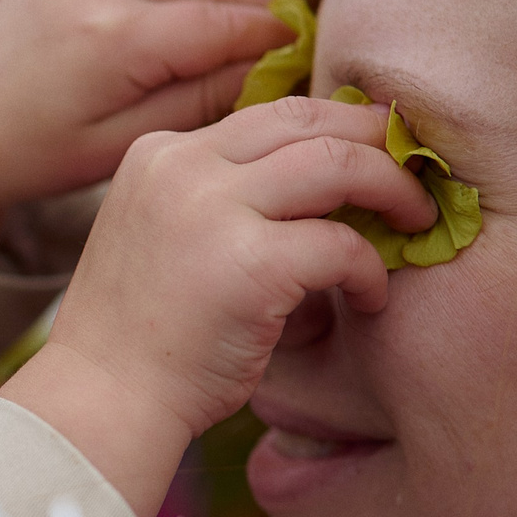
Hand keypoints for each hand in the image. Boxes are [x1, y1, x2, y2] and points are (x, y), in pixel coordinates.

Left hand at [0, 0, 292, 250]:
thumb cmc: (36, 153)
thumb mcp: (123, 145)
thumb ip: (198, 102)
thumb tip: (272, 68)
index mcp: (113, 39)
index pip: (228, 24)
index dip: (277, 41)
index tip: (309, 60)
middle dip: (255, 13)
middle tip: (286, 50)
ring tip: (243, 37)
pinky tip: (185, 22)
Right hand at [0, 96, 438, 516]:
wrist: (102, 402)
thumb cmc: (140, 337)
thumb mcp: (163, 235)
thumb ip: (218, 198)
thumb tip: (321, 183)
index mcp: (159, 153)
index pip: (268, 114)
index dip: (334, 127)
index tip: (371, 153)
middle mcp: (183, 166)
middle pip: (310, 119)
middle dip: (375, 140)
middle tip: (413, 176)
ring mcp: (213, 208)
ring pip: (340, 163)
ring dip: (393, 190)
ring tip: (413, 222)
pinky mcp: (250, 262)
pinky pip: (344, 244)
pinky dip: (371, 271)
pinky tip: (369, 299)